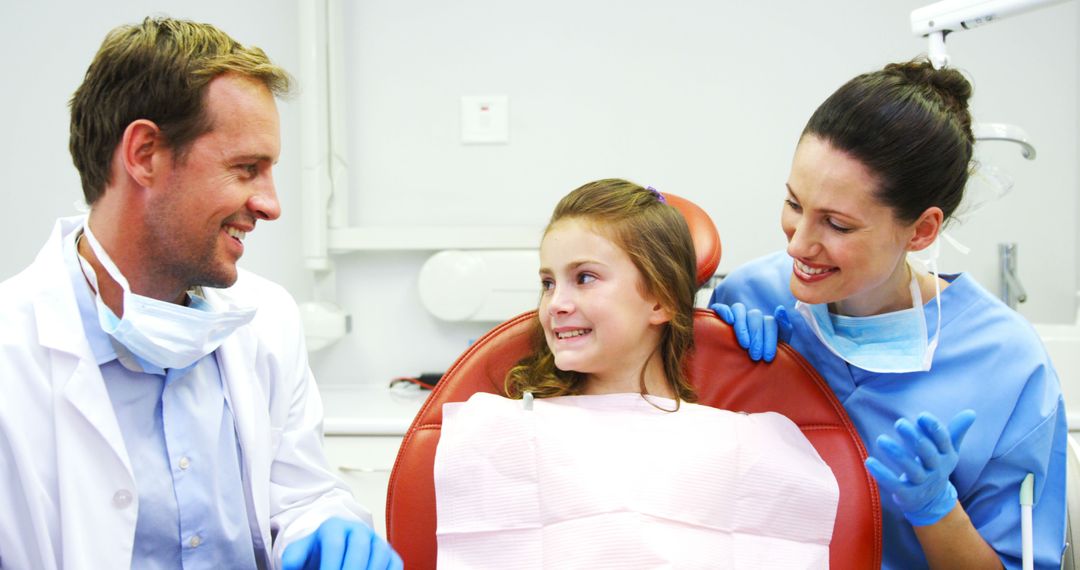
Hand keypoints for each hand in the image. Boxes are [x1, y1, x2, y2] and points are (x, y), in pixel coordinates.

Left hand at [281, 517, 402, 569]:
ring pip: (380, 555)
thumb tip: (292, 566)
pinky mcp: (390, 555)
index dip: (330, 566)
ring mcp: (377, 542)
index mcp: (334, 526)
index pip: (334, 545)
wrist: (332, 554)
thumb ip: (293, 557)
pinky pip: (395, 564)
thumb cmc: (315, 557)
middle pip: (359, 548)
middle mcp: (358, 530)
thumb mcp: (299, 555)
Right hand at [710, 302, 791, 361]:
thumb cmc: (761, 356)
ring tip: (744, 344)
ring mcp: (736, 314)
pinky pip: (721, 307)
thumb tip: (780, 309)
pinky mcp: (720, 315)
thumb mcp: (779, 345)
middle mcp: (751, 316)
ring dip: (742, 326)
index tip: (767, 357)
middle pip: (755, 316)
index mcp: (765, 322)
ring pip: (739, 309)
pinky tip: (729, 321)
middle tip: (755, 356)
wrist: (748, 370)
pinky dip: (725, 311)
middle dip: (757, 337)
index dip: (770, 339)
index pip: (769, 322)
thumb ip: (784, 327)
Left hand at [864, 410, 976, 525]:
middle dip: (914, 438)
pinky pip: (894, 484)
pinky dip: (882, 473)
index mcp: (946, 457)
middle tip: (899, 423)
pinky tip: (869, 461)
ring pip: (911, 469)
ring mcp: (922, 484)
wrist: (932, 501)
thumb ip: (955, 432)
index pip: (943, 441)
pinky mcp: (907, 495)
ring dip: (896, 453)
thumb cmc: (936, 467)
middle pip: (927, 453)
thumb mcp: (948, 451)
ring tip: (880, 439)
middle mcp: (936, 470)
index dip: (934, 428)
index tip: (922, 416)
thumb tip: (972, 412)